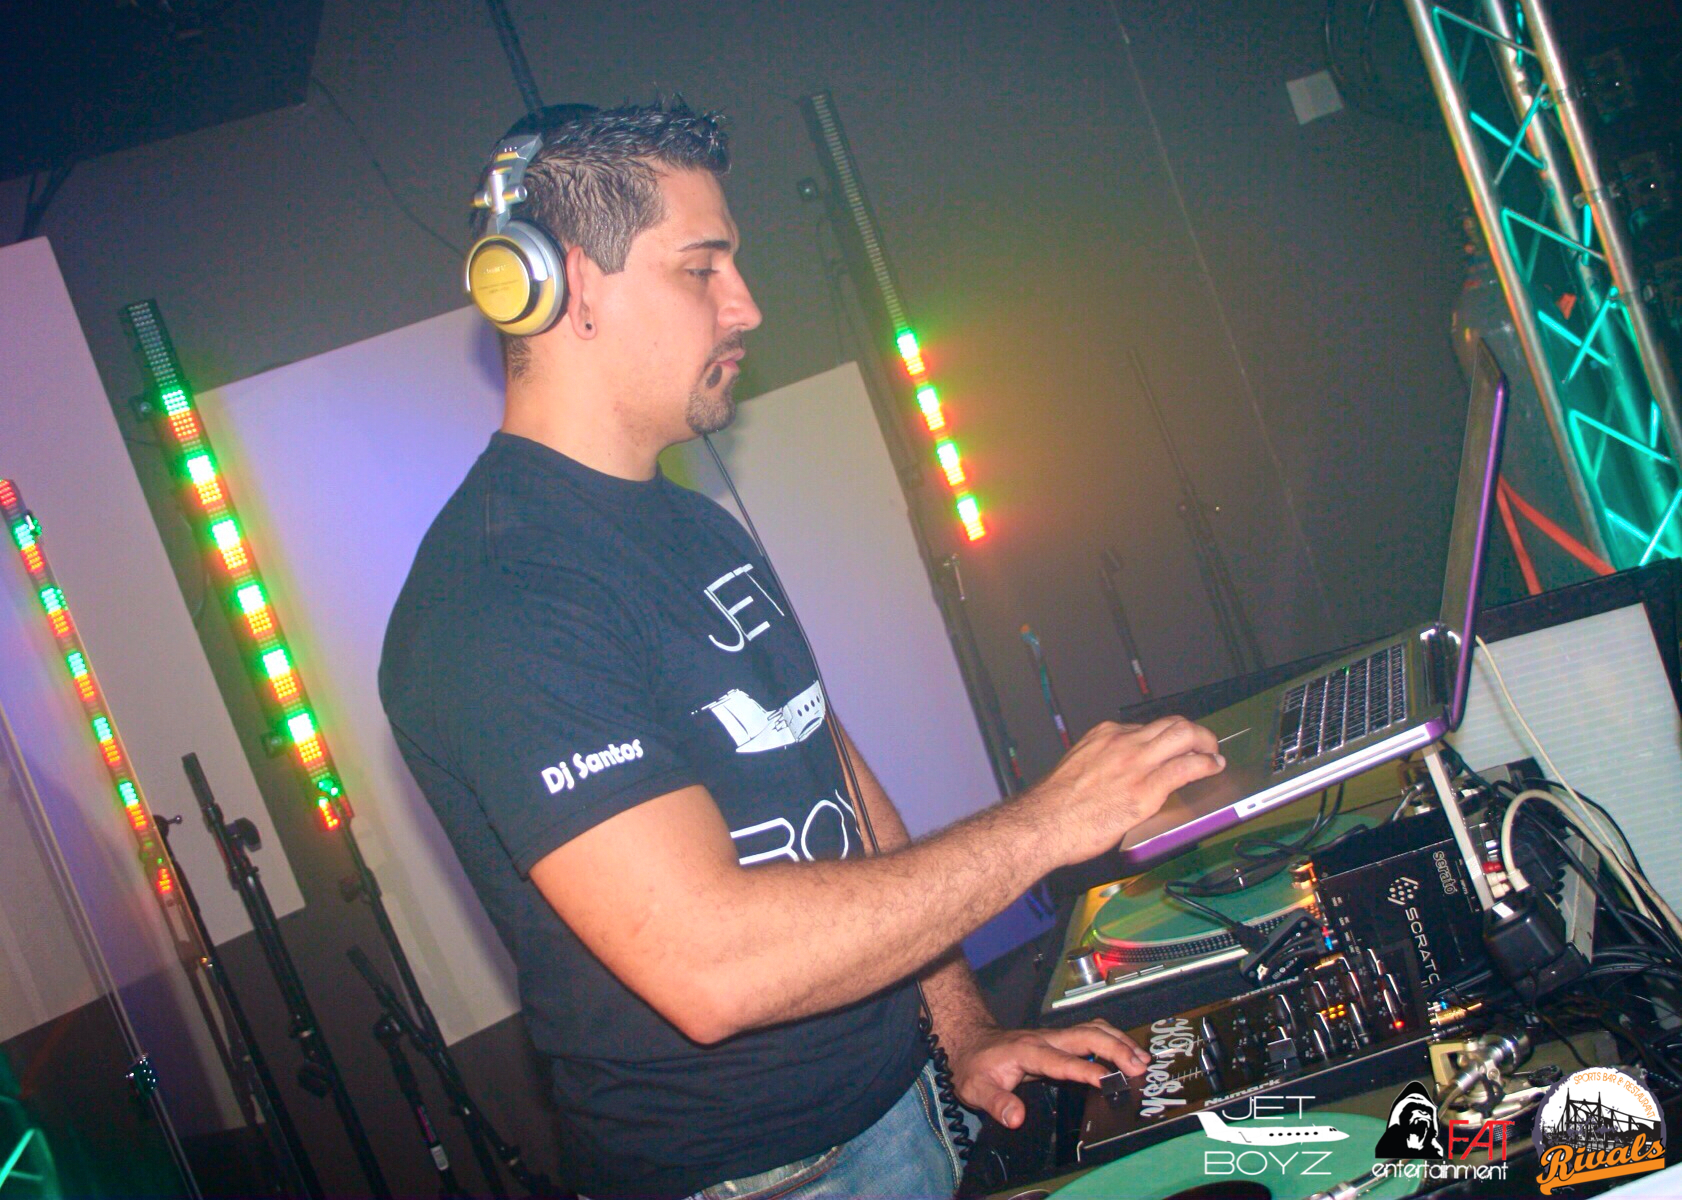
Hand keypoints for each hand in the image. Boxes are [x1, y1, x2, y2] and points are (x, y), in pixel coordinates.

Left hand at [946, 1019, 1150, 1128]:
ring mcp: (1054, 1037)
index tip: (1108, 1081)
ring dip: (1119, 1041)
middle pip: (1086, 1036)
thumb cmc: (975, 1067)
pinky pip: (1091, 1033)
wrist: (971, 1043)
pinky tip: (1128, 1051)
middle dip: (1115, 1048)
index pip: (1061, 1061)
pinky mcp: (1059, 1039)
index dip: (1085, 1070)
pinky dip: (1113, 1039)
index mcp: (1028, 1051)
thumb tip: (1016, 1118)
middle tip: (1140, 1068)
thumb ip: (996, 1103)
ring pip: (1092, 1030)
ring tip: (1143, 1060)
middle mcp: (1046, 1039)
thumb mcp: (976, 1089)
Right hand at [1030, 717, 1224, 864]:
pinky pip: (1187, 767)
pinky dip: (1206, 764)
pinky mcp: (1147, 788)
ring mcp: (1136, 762)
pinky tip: (1214, 767)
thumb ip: (1100, 765)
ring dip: (1205, 742)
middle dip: (1192, 731)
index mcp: (1102, 735)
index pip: (1145, 727)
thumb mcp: (1076, 768)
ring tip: (1213, 753)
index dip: (1163, 738)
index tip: (1170, 748)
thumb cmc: (1053, 805)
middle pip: (1170, 723)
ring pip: (1184, 735)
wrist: (1042, 823)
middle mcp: (1122, 741)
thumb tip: (1115, 778)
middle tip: (1202, 744)